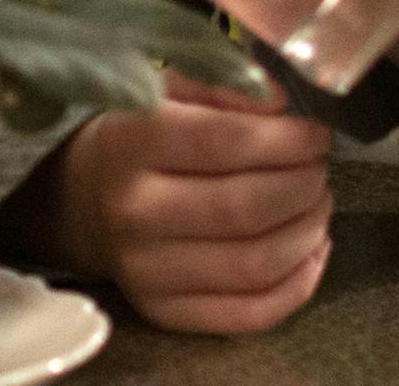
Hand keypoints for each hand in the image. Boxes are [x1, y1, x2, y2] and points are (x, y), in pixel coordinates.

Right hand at [5, 73, 333, 334]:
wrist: (79, 203)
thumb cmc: (134, 140)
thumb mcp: (162, 94)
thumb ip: (222, 86)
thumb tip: (281, 102)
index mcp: (126, 142)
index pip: (223, 141)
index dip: (285, 139)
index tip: (314, 132)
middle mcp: (132, 210)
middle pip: (247, 206)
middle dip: (303, 184)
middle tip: (318, 167)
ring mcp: (147, 269)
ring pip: (258, 262)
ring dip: (308, 230)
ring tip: (317, 201)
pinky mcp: (165, 312)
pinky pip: (254, 311)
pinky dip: (300, 283)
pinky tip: (311, 249)